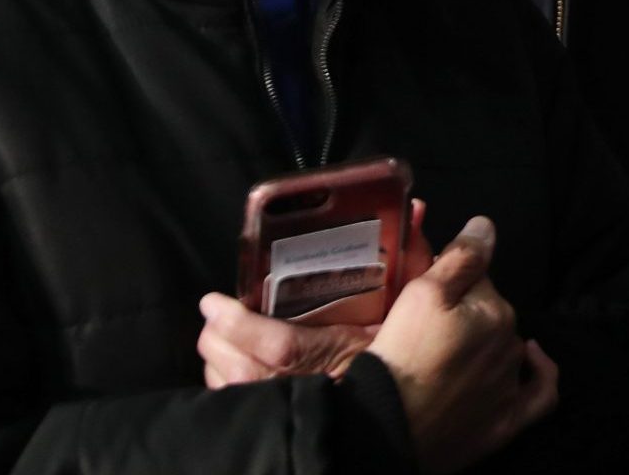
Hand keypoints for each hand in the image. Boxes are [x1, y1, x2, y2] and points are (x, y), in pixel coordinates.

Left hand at [198, 201, 434, 387]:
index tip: (213, 301)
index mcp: (329, 357)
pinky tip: (232, 363)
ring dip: (220, 356)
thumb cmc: (397, 356)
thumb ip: (412, 262)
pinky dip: (224, 377)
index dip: (237, 324)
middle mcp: (296, 387)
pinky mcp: (263, 419)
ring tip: (224, 335)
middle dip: (218, 335)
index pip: (280, 349)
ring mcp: (277, 404)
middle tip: (221, 313)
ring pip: (224, 380)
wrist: (389, 408)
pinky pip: (227, 397)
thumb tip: (415, 209)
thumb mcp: (407, 308)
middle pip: (234, 365)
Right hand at [366, 215, 558, 474]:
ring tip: (453, 355)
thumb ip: (461, 257)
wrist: (389, 428)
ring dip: (490, 345)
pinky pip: (542, 392)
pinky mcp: (508, 421)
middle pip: (493, 316)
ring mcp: (511, 384)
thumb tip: (486, 225)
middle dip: (470, 316)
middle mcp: (511, 343)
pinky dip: (541, 372)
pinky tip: (534, 360)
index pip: (480, 282)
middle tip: (431, 330)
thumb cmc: (402, 356)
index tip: (429, 296)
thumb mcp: (422, 294)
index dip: (453, 284)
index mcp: (494, 309)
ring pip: (508, 351)